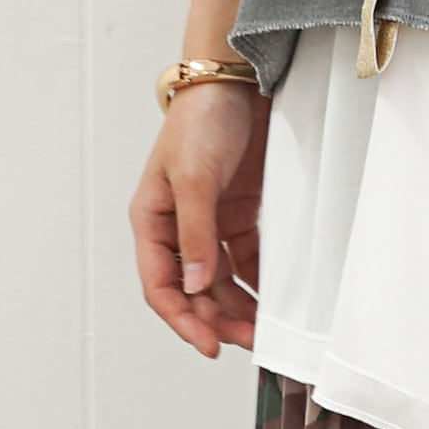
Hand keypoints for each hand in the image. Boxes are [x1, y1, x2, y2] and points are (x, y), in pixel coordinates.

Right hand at [131, 80, 266, 357]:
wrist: (238, 83)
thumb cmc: (202, 121)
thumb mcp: (194, 177)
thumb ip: (195, 233)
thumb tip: (196, 286)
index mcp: (152, 221)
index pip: (161, 286)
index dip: (183, 320)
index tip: (210, 345)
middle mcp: (179, 227)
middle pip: (195, 290)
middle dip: (218, 320)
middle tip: (249, 341)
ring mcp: (211, 222)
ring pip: (222, 281)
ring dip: (239, 307)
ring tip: (265, 329)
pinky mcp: (240, 214)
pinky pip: (247, 259)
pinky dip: (259, 281)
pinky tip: (276, 298)